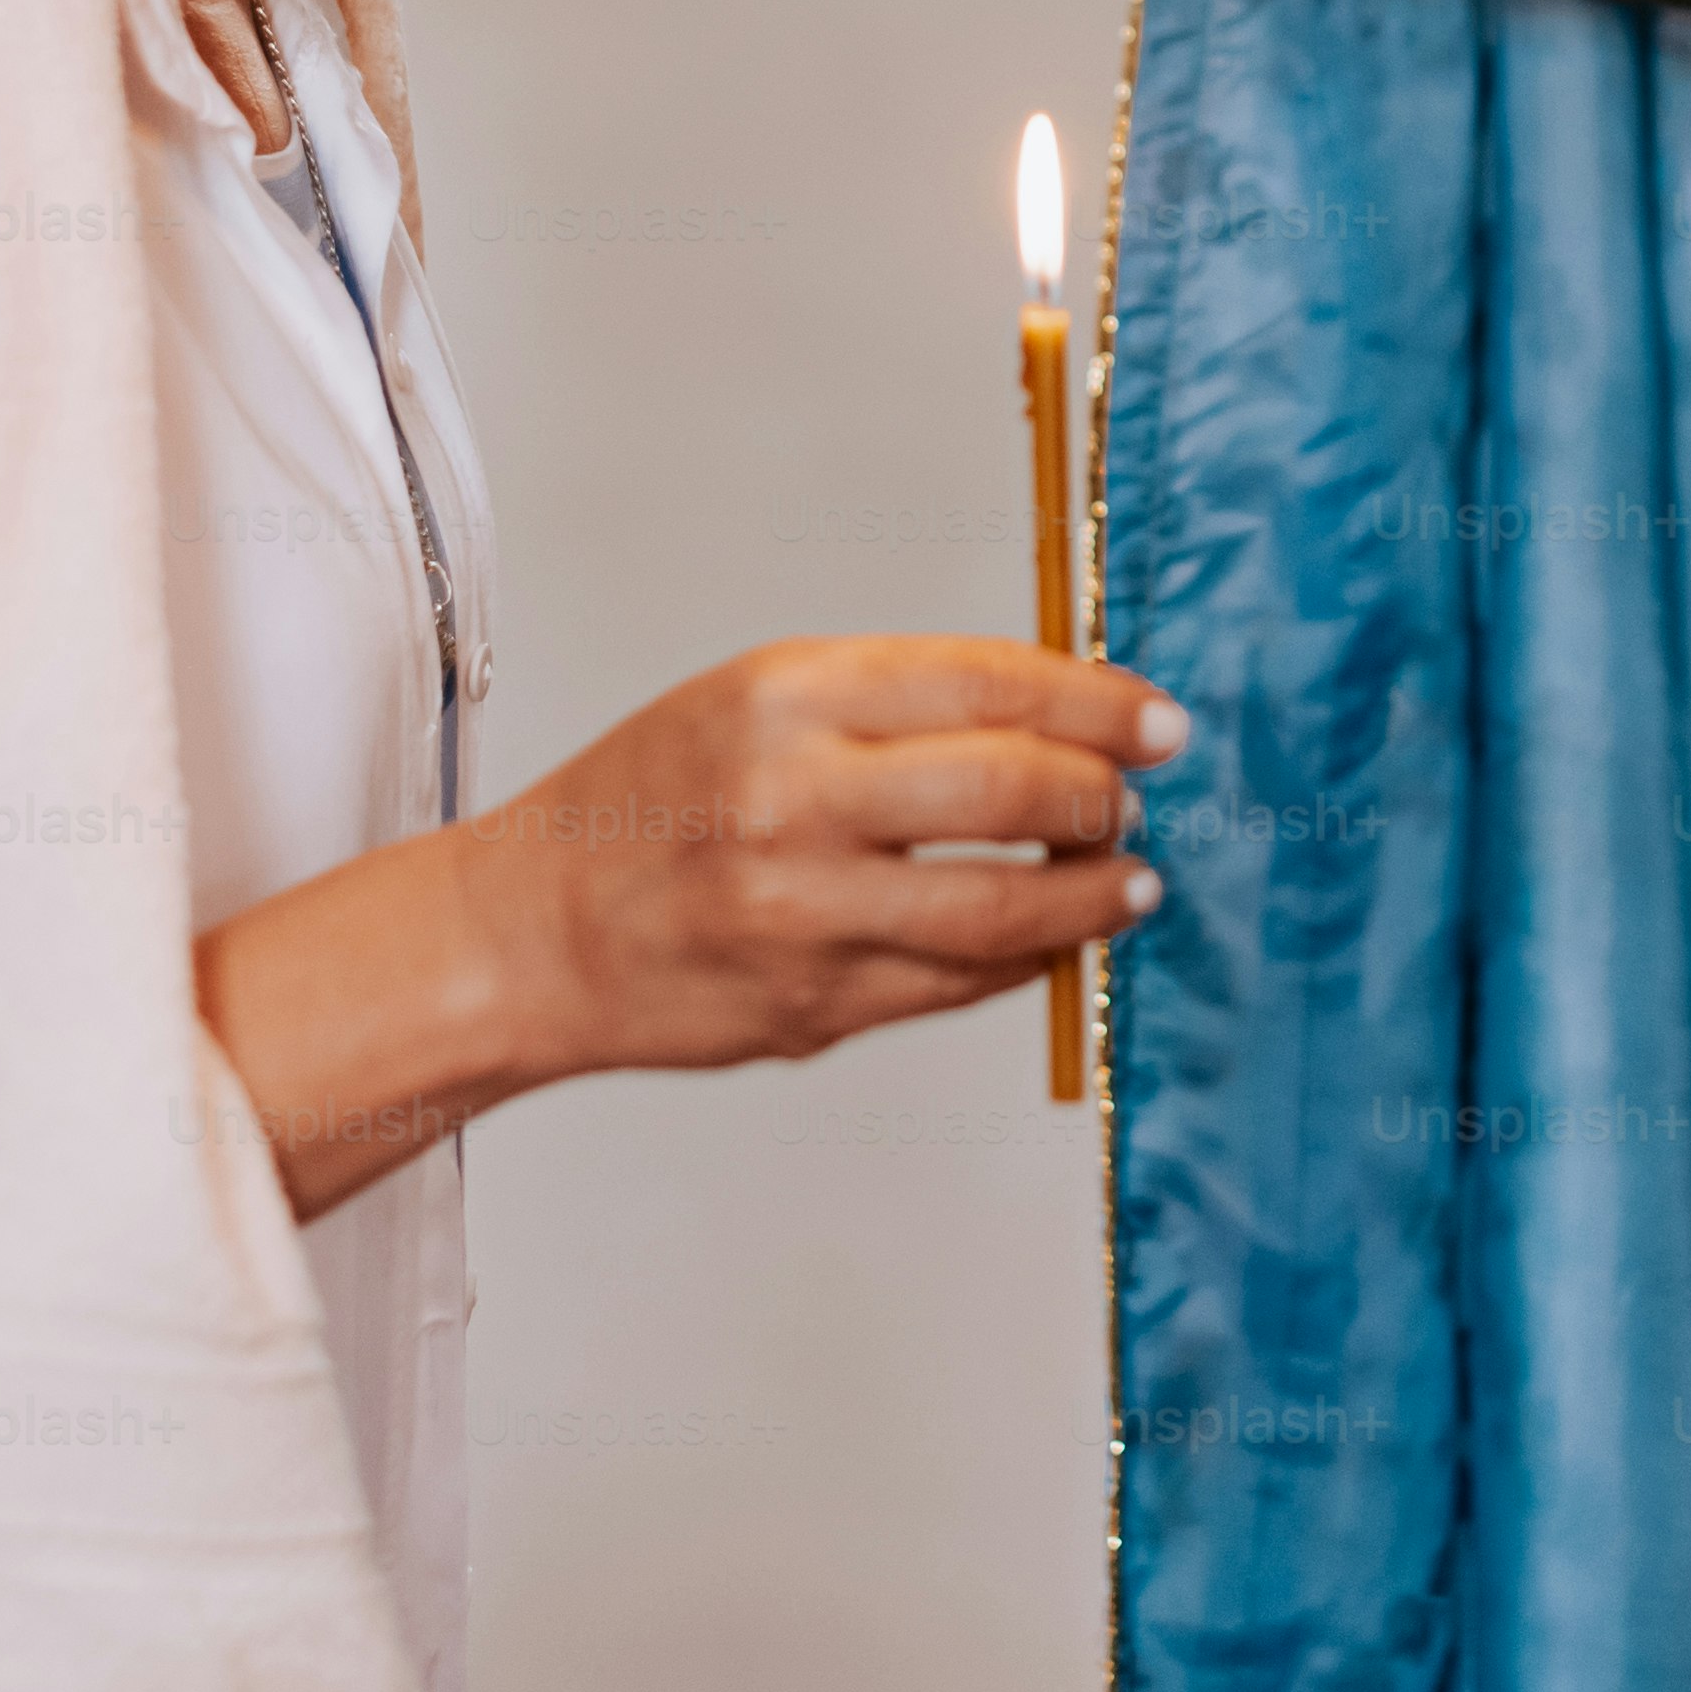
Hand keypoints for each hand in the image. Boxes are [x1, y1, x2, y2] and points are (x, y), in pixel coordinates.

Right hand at [468, 635, 1181, 1082]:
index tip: (1160, 722)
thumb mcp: (758, 698)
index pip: (992, 683)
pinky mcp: (815, 1008)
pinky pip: (962, 986)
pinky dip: (1029, 959)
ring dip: (1094, 894)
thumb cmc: (652, 801)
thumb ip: (899, 704)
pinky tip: (1054, 936)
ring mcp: (805, 914)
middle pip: (1015, 790)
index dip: (1099, 702)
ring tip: (1129, 879)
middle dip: (1103, 797)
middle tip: (1131, 799)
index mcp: (787, 695)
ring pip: (1007, 910)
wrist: (530, 932)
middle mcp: (795, 798)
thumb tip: (1064, 714)